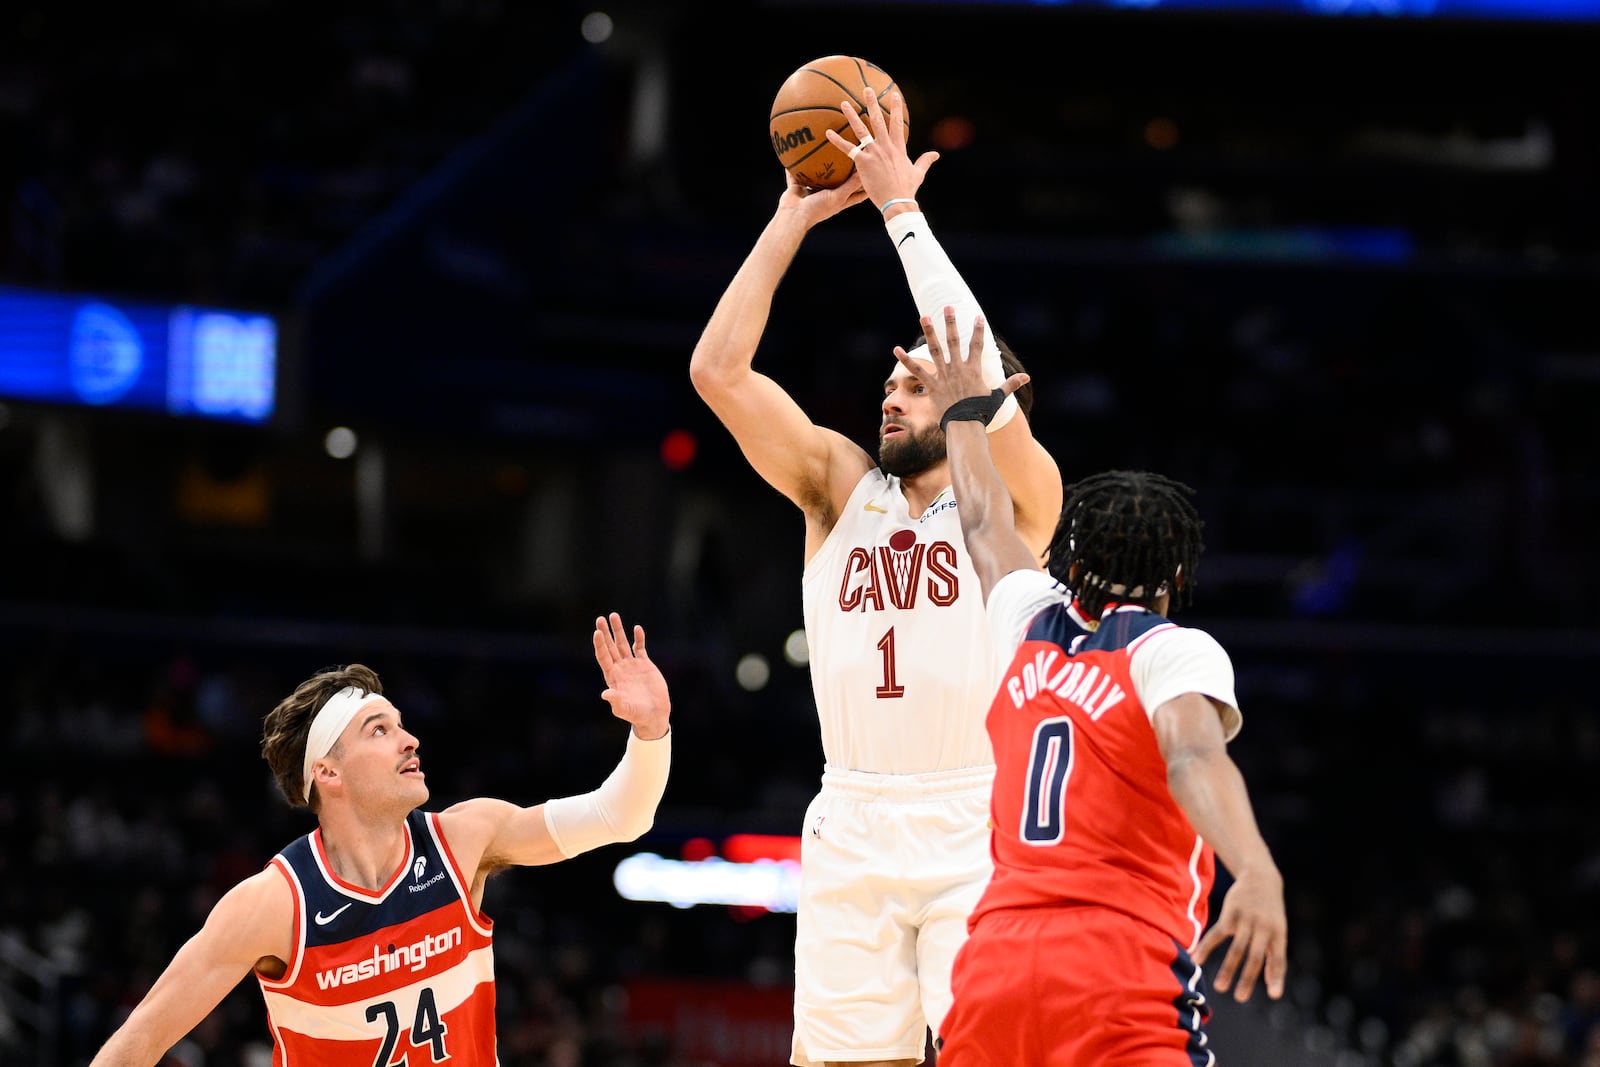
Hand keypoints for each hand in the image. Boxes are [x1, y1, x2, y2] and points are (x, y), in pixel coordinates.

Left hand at [592, 613, 670, 739]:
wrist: (653, 714)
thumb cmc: (636, 714)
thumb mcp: (624, 709)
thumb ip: (616, 701)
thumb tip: (605, 694)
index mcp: (612, 677)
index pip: (603, 657)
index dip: (600, 645)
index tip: (597, 632)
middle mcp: (620, 668)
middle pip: (610, 647)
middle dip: (605, 633)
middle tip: (600, 619)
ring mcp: (632, 665)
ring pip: (623, 644)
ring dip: (618, 631)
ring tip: (614, 615)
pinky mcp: (644, 664)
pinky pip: (640, 648)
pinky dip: (638, 638)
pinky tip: (637, 629)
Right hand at [776, 159, 869, 223]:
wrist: (794, 216)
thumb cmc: (818, 209)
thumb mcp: (837, 197)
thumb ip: (850, 185)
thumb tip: (864, 171)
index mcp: (839, 201)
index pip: (858, 193)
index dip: (867, 185)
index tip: (876, 174)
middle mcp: (827, 196)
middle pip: (840, 183)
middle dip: (846, 173)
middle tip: (854, 158)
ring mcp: (812, 192)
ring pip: (819, 177)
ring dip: (822, 167)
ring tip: (827, 152)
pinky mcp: (798, 188)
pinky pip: (796, 174)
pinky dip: (795, 166)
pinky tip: (795, 153)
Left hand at [824, 86, 938, 209]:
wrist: (897, 201)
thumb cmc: (906, 189)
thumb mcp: (918, 173)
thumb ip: (925, 161)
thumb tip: (936, 154)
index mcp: (898, 148)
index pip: (897, 123)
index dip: (896, 108)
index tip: (894, 95)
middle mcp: (885, 146)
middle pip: (878, 120)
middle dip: (872, 103)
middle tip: (867, 90)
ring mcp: (873, 153)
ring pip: (861, 130)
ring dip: (852, 115)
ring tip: (844, 103)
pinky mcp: (863, 163)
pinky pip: (848, 149)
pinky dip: (837, 141)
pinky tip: (828, 132)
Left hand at [893, 307, 1028, 422]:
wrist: (965, 425)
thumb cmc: (981, 413)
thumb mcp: (997, 397)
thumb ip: (1010, 384)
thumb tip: (1027, 377)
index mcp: (973, 370)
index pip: (977, 345)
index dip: (978, 330)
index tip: (977, 317)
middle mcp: (958, 368)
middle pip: (954, 340)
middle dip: (951, 323)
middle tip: (947, 307)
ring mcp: (943, 376)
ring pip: (935, 350)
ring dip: (930, 332)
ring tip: (924, 316)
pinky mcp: (931, 385)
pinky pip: (916, 370)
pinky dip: (905, 360)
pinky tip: (896, 349)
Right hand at [1192, 866, 1287, 1001]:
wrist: (1261, 877)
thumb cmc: (1270, 911)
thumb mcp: (1278, 931)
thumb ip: (1274, 956)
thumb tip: (1273, 986)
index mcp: (1278, 934)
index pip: (1278, 959)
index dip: (1276, 977)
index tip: (1274, 995)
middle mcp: (1263, 927)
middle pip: (1254, 956)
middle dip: (1247, 978)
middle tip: (1239, 999)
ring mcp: (1246, 919)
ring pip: (1236, 948)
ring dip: (1227, 969)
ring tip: (1220, 988)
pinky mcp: (1230, 913)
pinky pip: (1217, 934)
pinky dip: (1206, 947)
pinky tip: (1196, 958)